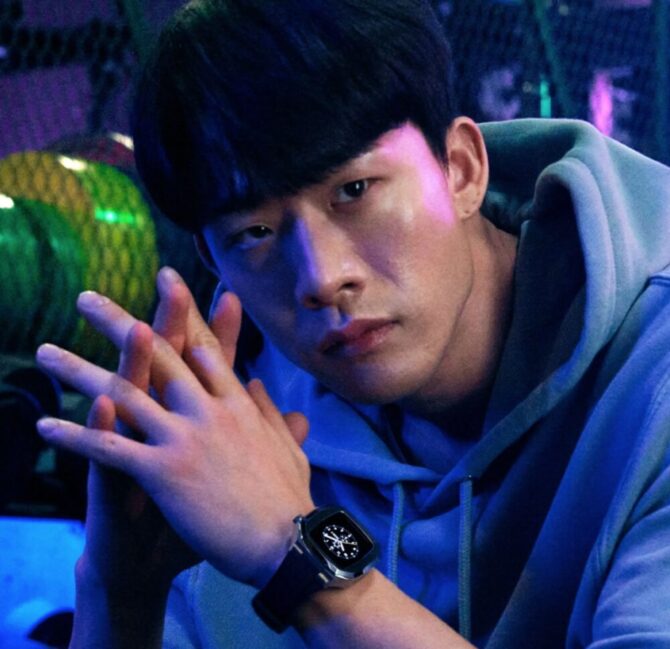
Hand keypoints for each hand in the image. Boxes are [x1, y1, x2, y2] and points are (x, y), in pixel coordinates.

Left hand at [36, 270, 312, 588]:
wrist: (287, 544)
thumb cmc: (290, 500)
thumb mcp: (288, 446)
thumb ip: (269, 411)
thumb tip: (257, 382)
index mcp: (238, 403)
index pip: (203, 352)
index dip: (182, 319)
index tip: (163, 289)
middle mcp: (209, 409)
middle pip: (158, 354)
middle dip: (119, 323)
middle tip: (87, 299)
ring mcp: (186, 436)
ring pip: (124, 392)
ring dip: (79, 371)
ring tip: (45, 353)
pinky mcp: (164, 470)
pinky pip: (109, 448)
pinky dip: (75, 435)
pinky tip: (43, 426)